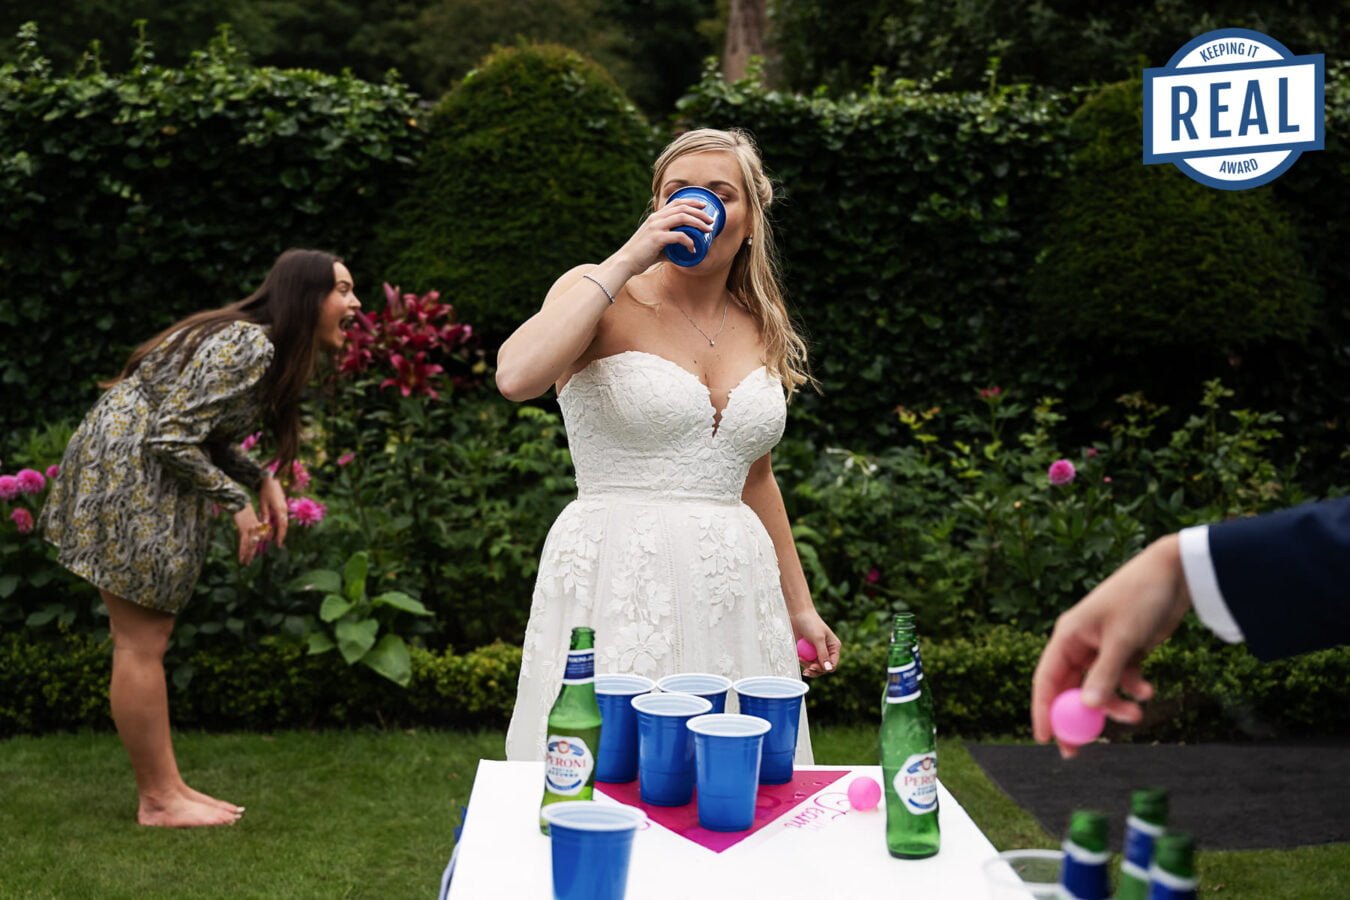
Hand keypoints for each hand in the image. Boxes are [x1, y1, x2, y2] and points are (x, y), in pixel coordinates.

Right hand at [232, 504, 268, 565]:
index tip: (251, 555)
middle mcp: (257, 529)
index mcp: (258, 527)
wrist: (240, 503)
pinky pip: (244, 543)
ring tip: (245, 563)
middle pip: (255, 544)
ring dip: (247, 555)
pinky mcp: (245, 530)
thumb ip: (251, 526)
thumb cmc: (243, 509)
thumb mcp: (249, 518)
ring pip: (250, 546)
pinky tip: (241, 558)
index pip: (258, 540)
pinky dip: (242, 551)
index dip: (254, 548)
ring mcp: (251, 530)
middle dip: (251, 554)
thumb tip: (249, 533)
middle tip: (248, 563)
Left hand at [258, 474, 287, 548]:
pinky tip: (277, 527)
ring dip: (281, 530)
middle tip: (279, 543)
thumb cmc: (265, 491)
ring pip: (285, 521)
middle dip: (282, 535)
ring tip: (277, 537)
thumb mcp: (263, 503)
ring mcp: (285, 507)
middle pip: (285, 525)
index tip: (278, 543)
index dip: (280, 535)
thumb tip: (265, 525)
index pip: (281, 526)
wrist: (271, 480)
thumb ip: (265, 515)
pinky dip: (281, 523)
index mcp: (279, 510)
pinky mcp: (283, 505)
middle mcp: (284, 509)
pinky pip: (283, 517)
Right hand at [614, 195, 714, 273]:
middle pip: (683, 208)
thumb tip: (688, 251)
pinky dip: (689, 241)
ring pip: (683, 217)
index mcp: (656, 217)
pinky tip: (693, 249)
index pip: (676, 202)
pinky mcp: (657, 238)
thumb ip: (672, 245)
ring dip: (698, 223)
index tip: (704, 206)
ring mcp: (656, 227)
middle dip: (700, 212)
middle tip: (711, 221)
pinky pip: (679, 236)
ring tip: (708, 230)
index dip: (692, 202)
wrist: (626, 262)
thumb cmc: (642, 255)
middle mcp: (656, 218)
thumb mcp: (658, 246)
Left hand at [792, 609, 840, 677]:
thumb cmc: (810, 623)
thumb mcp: (818, 638)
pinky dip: (803, 662)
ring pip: (815, 667)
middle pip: (824, 668)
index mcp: (834, 647)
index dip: (824, 669)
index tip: (814, 666)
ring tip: (800, 659)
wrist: (798, 614)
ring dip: (807, 666)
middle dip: (815, 670)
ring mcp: (817, 652)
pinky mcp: (808, 652)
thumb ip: (823, 654)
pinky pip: (807, 662)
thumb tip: (828, 669)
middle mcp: (827, 651)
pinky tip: (799, 657)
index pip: (833, 665)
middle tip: (807, 669)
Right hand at [1031, 534, 1192, 757]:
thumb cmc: (1140, 598)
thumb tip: (1089, 708)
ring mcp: (1102, 648)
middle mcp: (1080, 643)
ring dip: (1115, 704)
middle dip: (1078, 718)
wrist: (1175, 574)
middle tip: (1081, 749)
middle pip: (1070, 688)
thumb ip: (1104, 675)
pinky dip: (1132, 688)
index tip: (1045, 738)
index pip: (1046, 678)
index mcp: (1068, 636)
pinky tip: (1148, 689)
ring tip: (1138, 713)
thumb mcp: (1122, 639)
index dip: (1043, 710)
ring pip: (1099, 688)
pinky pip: (1121, 680)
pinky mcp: (1125, 651)